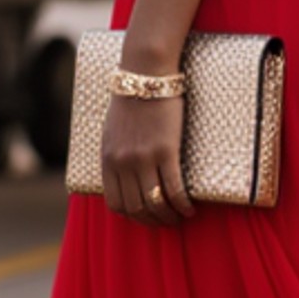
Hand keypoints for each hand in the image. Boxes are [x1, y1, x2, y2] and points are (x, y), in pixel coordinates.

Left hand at [100, 90, 195, 227]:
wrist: (145, 75)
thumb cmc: (131, 99)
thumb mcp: (112, 132)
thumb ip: (115, 155)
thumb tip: (123, 175)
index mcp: (108, 160)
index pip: (115, 204)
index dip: (132, 217)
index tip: (146, 217)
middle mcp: (123, 163)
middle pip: (136, 208)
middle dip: (152, 221)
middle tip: (167, 222)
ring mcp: (143, 158)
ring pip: (155, 203)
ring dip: (169, 217)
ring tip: (180, 217)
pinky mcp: (165, 151)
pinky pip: (173, 188)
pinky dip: (182, 204)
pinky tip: (190, 208)